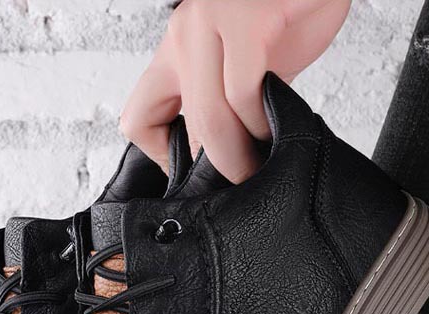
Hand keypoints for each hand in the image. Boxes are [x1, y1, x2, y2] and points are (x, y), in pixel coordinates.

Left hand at [121, 0, 351, 182]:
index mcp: (176, 51)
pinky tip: (274, 123)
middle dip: (218, 167)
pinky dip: (260, 121)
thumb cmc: (291, 13)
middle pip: (186, 127)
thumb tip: (226, 162)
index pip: (138, 120)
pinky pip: (242, 92)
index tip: (194, 173)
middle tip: (241, 182)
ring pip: (210, 118)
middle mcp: (184, 35)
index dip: (160, 157)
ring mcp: (210, 21)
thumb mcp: (246, 69)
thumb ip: (229, 108)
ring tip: (258, 163)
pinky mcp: (246, 16)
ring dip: (238, 155)